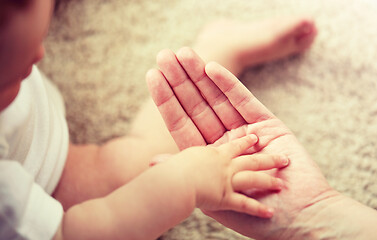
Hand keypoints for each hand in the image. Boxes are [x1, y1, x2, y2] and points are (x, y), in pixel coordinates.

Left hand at [146, 47, 337, 238]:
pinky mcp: (268, 125)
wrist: (301, 218)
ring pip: (218, 100)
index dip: (167, 100)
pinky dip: (228, 85)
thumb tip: (151, 161)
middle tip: (165, 55)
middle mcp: (225, 141)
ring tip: (183, 54)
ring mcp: (246, 131)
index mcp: (210, 157)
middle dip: (181, 81)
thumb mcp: (214, 196)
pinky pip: (244, 101)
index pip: (183, 123)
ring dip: (200, 76)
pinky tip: (210, 69)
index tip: (152, 76)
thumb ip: (187, 171)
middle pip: (198, 106)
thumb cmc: (258, 217)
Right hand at [169, 135, 288, 217]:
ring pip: (254, 178)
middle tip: (284, 159)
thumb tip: (154, 162)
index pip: (234, 146)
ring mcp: (228, 181)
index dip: (246, 142)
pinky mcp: (227, 198)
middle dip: (268, 159)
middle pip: (251, 160)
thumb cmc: (170, 171)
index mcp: (213, 154)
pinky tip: (270, 214)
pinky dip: (256, 210)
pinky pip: (245, 205)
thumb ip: (169, 163)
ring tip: (281, 185)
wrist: (174, 182)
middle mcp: (225, 165)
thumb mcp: (173, 164)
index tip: (256, 137)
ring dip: (269, 181)